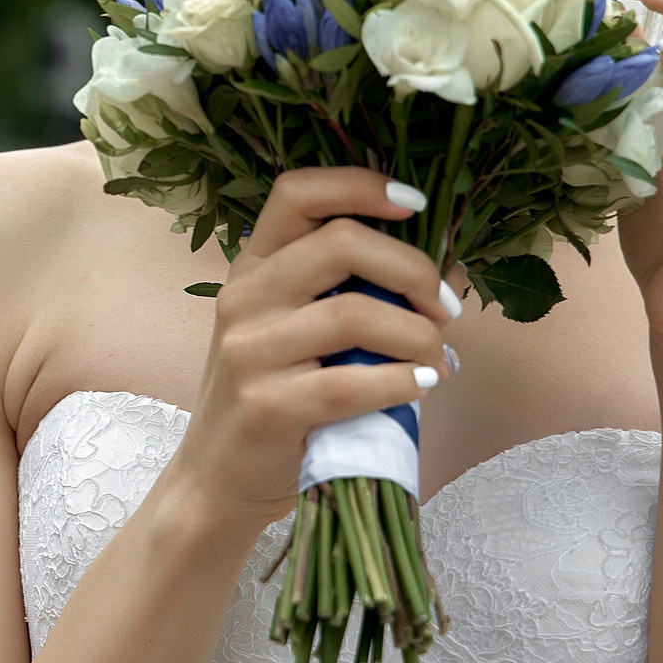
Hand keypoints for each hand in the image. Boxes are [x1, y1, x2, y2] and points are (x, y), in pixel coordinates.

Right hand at [168, 167, 456, 533]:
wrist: (219, 477)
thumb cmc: (275, 395)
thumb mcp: (293, 329)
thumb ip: (347, 291)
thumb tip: (441, 273)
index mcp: (252, 264)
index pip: (297, 193)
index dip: (360, 186)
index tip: (416, 205)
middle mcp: (244, 297)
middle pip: (341, 243)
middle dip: (413, 270)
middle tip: (444, 309)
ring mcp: (248, 351)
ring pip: (356, 314)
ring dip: (418, 337)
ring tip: (437, 361)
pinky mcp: (265, 406)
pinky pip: (352, 383)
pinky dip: (402, 382)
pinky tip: (420, 387)